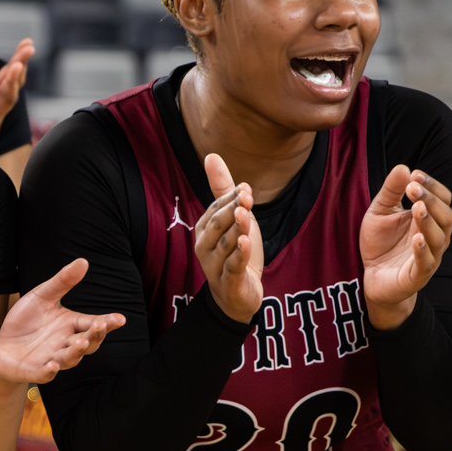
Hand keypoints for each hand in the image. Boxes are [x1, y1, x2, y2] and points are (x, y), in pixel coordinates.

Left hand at [0, 258, 123, 384]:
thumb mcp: (42, 296)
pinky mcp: (34, 371)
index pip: (93, 324)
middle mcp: (66, 344)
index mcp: (71, 326)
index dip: (107, 323)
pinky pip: (44, 374)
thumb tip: (83, 261)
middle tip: (100, 326)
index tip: (120, 318)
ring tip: (80, 343)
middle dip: (95, 336)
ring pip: (69, 359)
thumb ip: (62, 282)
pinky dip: (49, 372)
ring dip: (76, 352)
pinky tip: (53, 366)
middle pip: (87, 343)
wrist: (2, 346)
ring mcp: (52, 359)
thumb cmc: (26, 321)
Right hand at [195, 153, 261, 322]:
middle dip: (232, 209)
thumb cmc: (234, 253)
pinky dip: (238, 254)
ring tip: (246, 214)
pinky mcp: (227, 282)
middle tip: (247, 196)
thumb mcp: (233, 219)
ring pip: (226, 243)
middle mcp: (204, 246)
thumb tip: (211, 155)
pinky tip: (245, 242)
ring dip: (237, 228)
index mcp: (204, 229)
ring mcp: (213, 265)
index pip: (216, 209)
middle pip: (218, 224)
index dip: (231, 198)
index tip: (246, 189)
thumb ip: (222, 190)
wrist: (238, 296)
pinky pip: (232, 265)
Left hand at [360, 164, 451, 328]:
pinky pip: (426, 262)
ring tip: (417, 207)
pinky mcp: (417, 275)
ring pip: (439, 238)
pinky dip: (423, 250)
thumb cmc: (380, 243)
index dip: (433, 186)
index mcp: (429, 219)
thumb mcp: (381, 211)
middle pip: (446, 217)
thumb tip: (404, 167)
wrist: (371, 277)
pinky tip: (417, 238)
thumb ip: (391, 191)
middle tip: (414, 187)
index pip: (443, 199)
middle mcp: (435, 237)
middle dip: (431, 200)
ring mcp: (429, 257)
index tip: (415, 174)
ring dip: (429, 221)